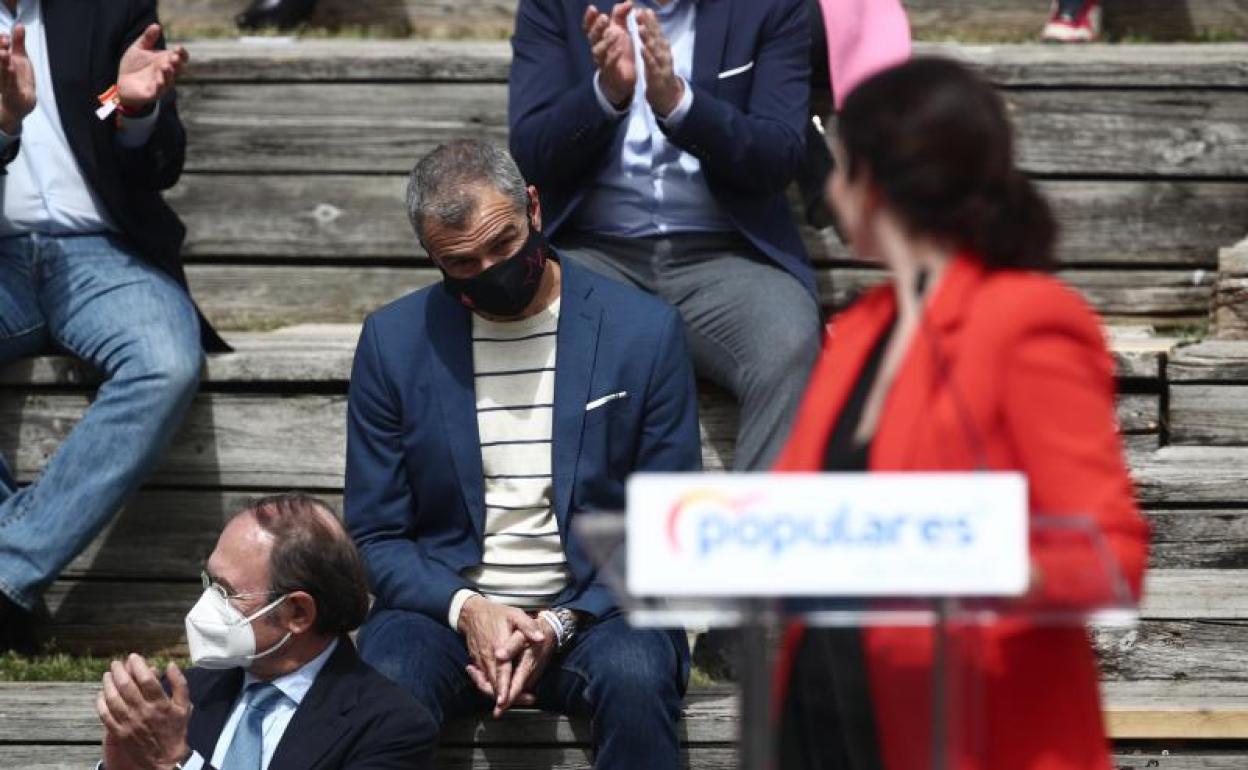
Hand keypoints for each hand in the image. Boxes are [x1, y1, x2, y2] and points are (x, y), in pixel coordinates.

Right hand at [0, 25, 34, 134]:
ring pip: (0, 74)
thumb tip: (20, 24)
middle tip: (4, 42)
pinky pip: (9, 86)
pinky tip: (12, 70)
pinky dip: (10, 78)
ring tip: (5, 53)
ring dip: (2, 64)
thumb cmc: (16, 79)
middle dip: (0, 51)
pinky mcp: (11, 95)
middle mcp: (0, 73)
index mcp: (1, 64)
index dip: (1, 43)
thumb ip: (18, 43)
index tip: (6, 37)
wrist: (16, 106)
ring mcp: (2, 84)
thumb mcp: (19, 59)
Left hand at [96, 656, 192, 769]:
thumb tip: (171, 665)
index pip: (146, 679)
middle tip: (116, 663)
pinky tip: (101, 694)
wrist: (165, 759)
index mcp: (160, 703)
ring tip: (107, 675)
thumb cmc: (175, 730)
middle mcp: (143, 711)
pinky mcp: (119, 732)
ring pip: (113, 698)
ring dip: (108, 684)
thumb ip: (179, 683)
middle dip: (119, 671)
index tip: (133, 657)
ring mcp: (129, 722)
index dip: (138, 665)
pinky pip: (105, 715)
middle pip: (126, 686)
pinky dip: (101, 702)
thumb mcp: (184, 706)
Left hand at [117, 24, 188, 109]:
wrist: (119, 82)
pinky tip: (159, 81)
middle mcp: (166, 73)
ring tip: (165, 67)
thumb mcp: (138, 49)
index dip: (182, 53)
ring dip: (169, 74)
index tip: (178, 48)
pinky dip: (160, 86)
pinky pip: (159, 91)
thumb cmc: (131, 66)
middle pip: (179, 69)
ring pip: (170, 80)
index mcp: (165, 61)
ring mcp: (161, 84)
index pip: (180, 58)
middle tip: (173, 57)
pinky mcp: (153, 93)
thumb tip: (156, 25)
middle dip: (178, 63)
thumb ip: (147, 38)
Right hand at [457, 596, 545, 714]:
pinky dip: (490, 688)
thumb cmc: (496, 613)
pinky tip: (502, 692)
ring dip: (497, 695)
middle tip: (525, 701)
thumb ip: (528, 626)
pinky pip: (483, 680)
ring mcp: (480, 661)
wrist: (471, 612)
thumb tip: (541, 638)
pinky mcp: (477, 663)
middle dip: (505, 698)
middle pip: (493, 684)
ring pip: (487, 685)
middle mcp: (487, 658)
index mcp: (497, 647)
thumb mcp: (515, 615)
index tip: (504, 701)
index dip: (503, 688)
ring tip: (514, 700)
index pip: (501, 672)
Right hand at [583, 2, 635, 107]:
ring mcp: (602, 61)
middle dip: (597, 27)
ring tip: (614, 33)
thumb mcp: (621, 30)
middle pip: (593, 37)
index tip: (592, 8)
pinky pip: (609, 64)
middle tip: (604, 18)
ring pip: (598, 51)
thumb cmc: (620, 51)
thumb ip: (622, 15)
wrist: (624, 77)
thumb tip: (628, 1)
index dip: (589, 19)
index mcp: (599, 37)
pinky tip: (619, 50)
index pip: (589, 27)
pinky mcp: (610, 72)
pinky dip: (613, 56)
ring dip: (606, 42)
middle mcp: (598, 48)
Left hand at [636, 9, 683, 117]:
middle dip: (649, 24)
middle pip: (656, 36)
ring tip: (641, 27)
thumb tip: (647, 26)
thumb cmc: (659, 74)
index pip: (656, 31)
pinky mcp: (658, 76)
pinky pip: (652, 65)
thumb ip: (652, 42)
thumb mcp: (656, 56)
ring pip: (655, 49)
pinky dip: (647, 56)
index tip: (642, 9)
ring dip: (648, 38)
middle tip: (642, 12)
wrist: (667, 97)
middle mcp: (664, 54)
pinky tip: (642, 49)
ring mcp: (662, 64)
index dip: (650, 20)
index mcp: (662, 48)